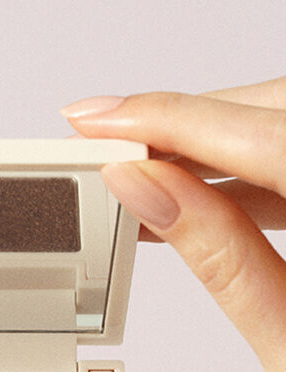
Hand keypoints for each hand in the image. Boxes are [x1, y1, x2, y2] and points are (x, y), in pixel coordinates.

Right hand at [62, 77, 285, 371]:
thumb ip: (220, 259)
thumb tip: (148, 193)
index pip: (268, 136)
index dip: (174, 121)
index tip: (103, 122)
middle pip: (279, 112)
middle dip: (186, 122)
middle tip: (105, 145)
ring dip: (212, 146)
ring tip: (138, 177)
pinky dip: (248, 173)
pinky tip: (195, 196)